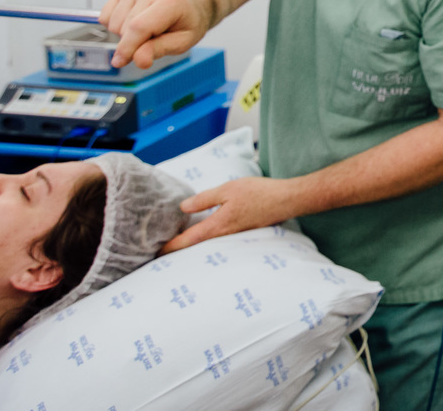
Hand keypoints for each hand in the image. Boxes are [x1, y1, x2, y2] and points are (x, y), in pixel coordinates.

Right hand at [99, 0, 208, 68]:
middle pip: (124, 28)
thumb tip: (139, 60)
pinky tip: (133, 23)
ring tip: (145, 30)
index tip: (120, 62)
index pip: (139, 27)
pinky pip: (105, 17)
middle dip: (131, 43)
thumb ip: (160, 50)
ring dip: (124, 35)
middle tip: (151, 40)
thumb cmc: (184, 23)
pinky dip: (115, 26)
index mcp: (170, 2)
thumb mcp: (182, 42)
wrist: (183, 4)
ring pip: (113, 24)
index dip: (127, 48)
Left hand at [160, 176, 295, 253]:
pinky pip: (218, 240)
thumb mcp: (228, 189)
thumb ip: (205, 199)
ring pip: (207, 245)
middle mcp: (224, 235)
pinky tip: (204, 235)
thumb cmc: (259, 193)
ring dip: (192, 246)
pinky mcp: (242, 233)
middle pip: (195, 247)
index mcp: (218, 226)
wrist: (287, 200)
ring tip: (177, 245)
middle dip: (178, 250)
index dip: (170, 248)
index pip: (188, 241)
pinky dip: (206, 240)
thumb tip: (183, 208)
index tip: (155, 254)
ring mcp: (234, 236)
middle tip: (160, 252)